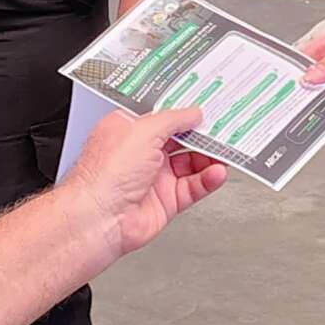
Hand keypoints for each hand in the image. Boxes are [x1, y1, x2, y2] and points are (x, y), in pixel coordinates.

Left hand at [65, 106, 228, 257]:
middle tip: (223, 128)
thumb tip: (192, 113)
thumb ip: (173, 119)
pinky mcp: (166, 200)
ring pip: (191, 163)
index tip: (205, 106)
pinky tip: (216, 172)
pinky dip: (208, 179)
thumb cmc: (105, 174)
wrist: (100, 219)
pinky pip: (194, 187)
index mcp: (129, 130)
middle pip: (180, 139)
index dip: (183, 111)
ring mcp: (154, 178)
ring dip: (209, 157)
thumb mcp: (143, 130)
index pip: (162, 116)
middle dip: (202, 134)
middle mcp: (141, 153)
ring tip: (224, 152)